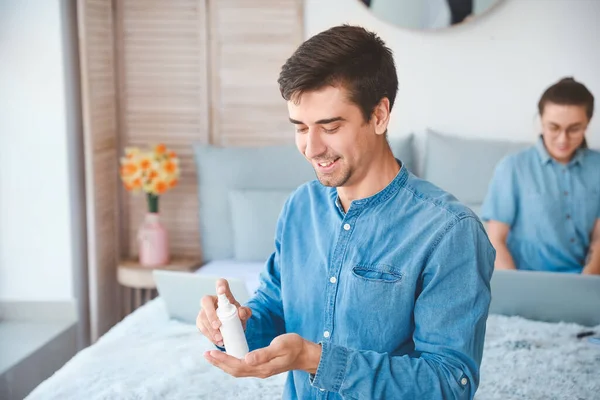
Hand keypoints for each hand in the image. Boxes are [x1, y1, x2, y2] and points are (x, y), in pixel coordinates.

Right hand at [196, 278, 251, 346]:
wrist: (233, 327)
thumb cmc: (237, 316)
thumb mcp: (244, 314)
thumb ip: (245, 312)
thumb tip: (241, 312)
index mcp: (223, 294)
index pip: (221, 284)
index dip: (220, 285)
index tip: (222, 290)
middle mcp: (211, 300)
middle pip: (205, 301)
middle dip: (211, 314)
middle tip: (218, 326)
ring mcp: (204, 310)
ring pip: (202, 317)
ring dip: (210, 329)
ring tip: (220, 338)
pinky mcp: (200, 322)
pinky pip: (201, 327)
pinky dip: (209, 335)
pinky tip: (217, 341)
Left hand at [204, 333, 321, 377]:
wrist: (305, 354)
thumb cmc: (294, 346)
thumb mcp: (280, 346)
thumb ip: (264, 353)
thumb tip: (246, 358)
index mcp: (263, 367)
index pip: (238, 365)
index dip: (223, 360)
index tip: (211, 352)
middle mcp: (259, 371)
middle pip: (234, 370)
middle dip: (219, 362)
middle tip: (206, 354)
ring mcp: (260, 370)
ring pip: (237, 370)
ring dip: (223, 363)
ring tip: (212, 356)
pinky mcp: (261, 367)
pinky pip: (242, 367)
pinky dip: (232, 362)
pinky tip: (228, 356)